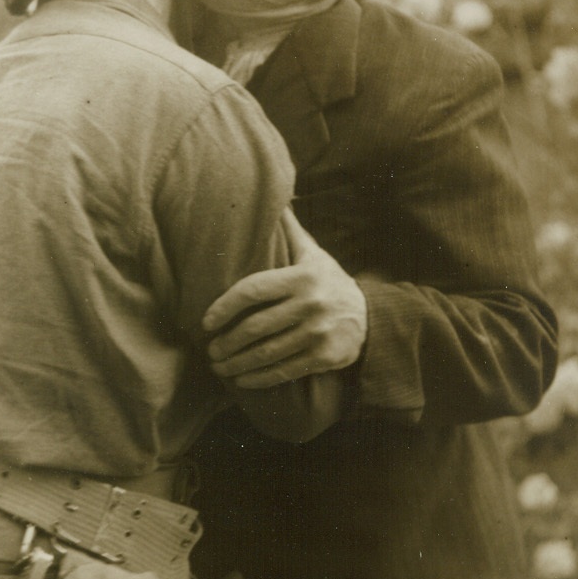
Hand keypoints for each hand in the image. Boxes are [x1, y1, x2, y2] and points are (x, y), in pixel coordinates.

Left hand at [202, 210, 366, 387]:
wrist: (371, 317)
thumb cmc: (328, 282)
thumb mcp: (312, 254)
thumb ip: (289, 231)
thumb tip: (273, 198)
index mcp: (302, 276)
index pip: (252, 290)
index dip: (224, 306)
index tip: (206, 321)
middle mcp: (311, 304)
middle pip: (256, 326)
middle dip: (227, 341)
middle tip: (211, 350)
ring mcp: (318, 332)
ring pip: (267, 352)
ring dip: (236, 363)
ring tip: (219, 365)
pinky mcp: (325, 357)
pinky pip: (284, 371)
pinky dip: (258, 378)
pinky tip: (241, 380)